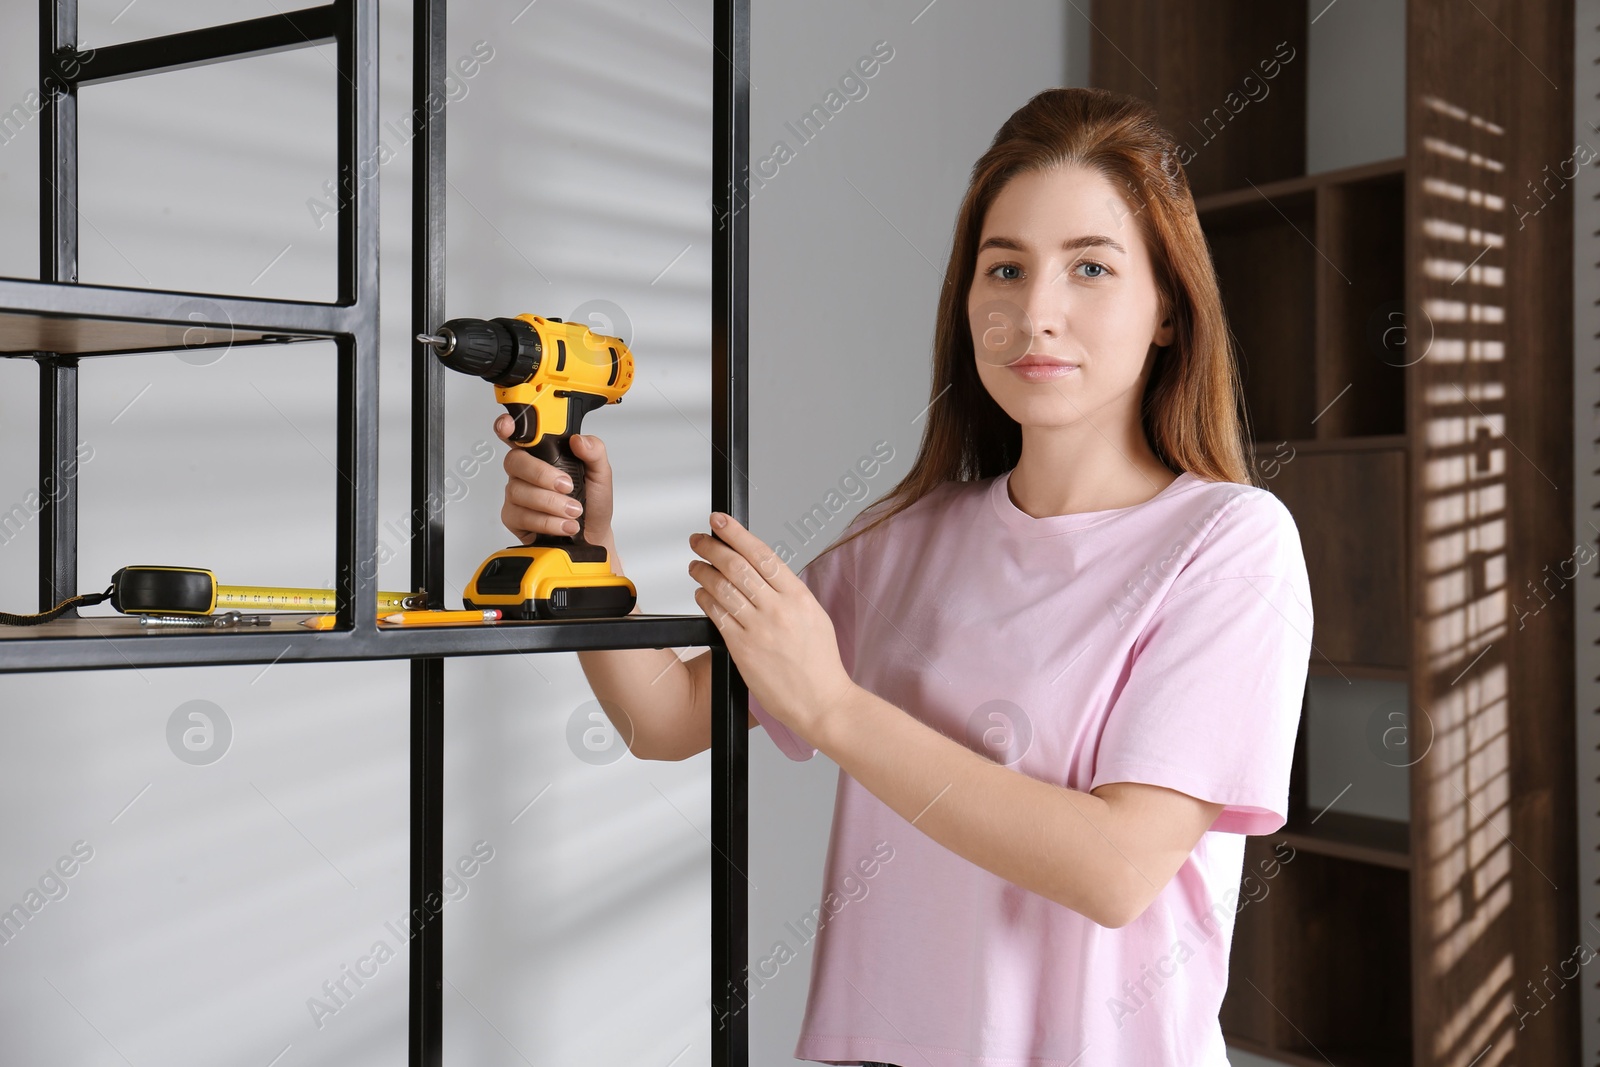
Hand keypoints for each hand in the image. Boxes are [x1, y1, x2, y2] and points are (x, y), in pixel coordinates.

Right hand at [495, 416, 615, 545]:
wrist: (593, 535)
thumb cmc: (593, 502)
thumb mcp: (601, 474)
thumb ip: (594, 452)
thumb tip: (579, 440)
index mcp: (544, 453)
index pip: (520, 434)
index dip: (508, 427)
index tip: (508, 427)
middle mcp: (526, 471)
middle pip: (515, 461)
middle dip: (542, 475)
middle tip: (567, 486)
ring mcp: (517, 494)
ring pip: (519, 491)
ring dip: (551, 503)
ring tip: (573, 511)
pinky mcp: (514, 517)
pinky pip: (521, 516)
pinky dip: (546, 522)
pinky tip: (563, 524)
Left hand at [687, 512, 855, 741]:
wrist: (822, 702)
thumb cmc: (819, 664)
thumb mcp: (814, 617)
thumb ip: (788, 594)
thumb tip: (761, 573)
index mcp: (799, 597)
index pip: (762, 554)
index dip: (737, 533)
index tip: (721, 521)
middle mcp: (779, 609)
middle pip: (737, 566)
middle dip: (712, 547)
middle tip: (699, 539)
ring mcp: (759, 629)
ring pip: (722, 588)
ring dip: (703, 571)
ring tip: (695, 565)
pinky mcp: (743, 649)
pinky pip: (717, 616)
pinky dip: (705, 599)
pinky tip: (701, 594)